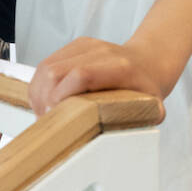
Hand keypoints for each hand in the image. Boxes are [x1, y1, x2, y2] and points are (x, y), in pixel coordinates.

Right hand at [27, 37, 153, 115]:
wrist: (149, 60)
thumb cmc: (148, 88)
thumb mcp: (152, 108)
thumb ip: (141, 122)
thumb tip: (127, 145)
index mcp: (120, 68)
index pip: (81, 75)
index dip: (61, 97)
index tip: (57, 118)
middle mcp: (101, 52)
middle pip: (55, 71)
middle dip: (44, 100)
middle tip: (48, 121)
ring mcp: (86, 45)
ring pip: (45, 67)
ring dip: (39, 94)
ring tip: (45, 113)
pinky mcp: (75, 45)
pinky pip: (46, 64)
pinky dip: (41, 85)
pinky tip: (47, 101)